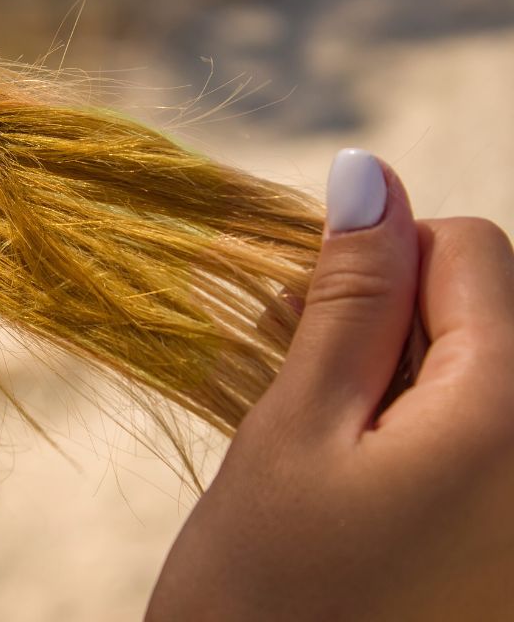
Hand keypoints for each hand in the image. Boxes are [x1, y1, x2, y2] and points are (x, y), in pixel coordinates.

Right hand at [148, 150, 513, 619]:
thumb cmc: (264, 593)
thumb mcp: (293, 429)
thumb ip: (348, 298)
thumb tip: (368, 174)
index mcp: (513, 419)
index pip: (472, 250)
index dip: (379, 267)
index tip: (309, 331)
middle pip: (489, 311)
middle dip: (392, 324)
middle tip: (307, 394)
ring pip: (482, 372)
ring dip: (400, 380)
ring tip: (328, 450)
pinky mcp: (511, 546)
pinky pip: (482, 438)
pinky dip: (421, 434)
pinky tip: (364, 487)